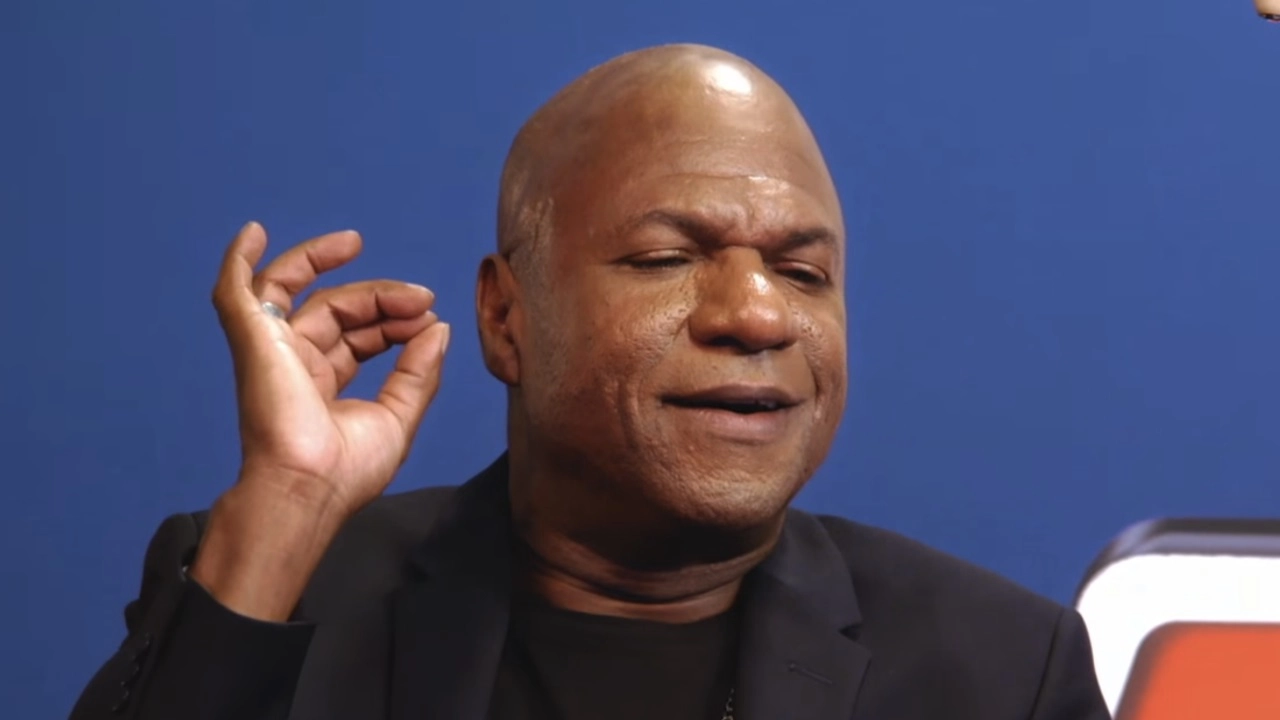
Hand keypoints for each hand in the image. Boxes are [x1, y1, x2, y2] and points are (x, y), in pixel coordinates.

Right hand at [214, 221, 448, 513]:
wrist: (308, 488)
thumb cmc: (346, 471)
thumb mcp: (399, 417)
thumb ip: (420, 372)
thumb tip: (438, 328)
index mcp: (324, 385)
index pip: (361, 336)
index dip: (396, 321)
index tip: (429, 318)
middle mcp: (294, 364)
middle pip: (336, 309)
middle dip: (380, 297)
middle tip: (420, 297)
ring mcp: (270, 350)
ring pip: (291, 289)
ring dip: (321, 260)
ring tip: (354, 242)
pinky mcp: (252, 340)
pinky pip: (234, 292)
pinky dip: (239, 261)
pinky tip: (253, 232)